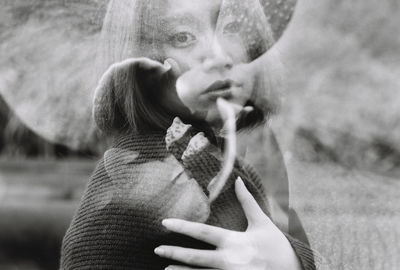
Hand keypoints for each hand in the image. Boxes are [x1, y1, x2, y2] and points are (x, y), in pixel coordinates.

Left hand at [154, 178, 301, 269]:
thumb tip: (238, 180)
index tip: (165, 223)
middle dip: (175, 252)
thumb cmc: (276, 246)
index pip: (204, 232)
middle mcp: (230, 260)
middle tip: (157, 249)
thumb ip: (247, 202)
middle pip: (196, 257)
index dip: (183, 227)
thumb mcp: (262, 223)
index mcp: (235, 242)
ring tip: (165, 268)